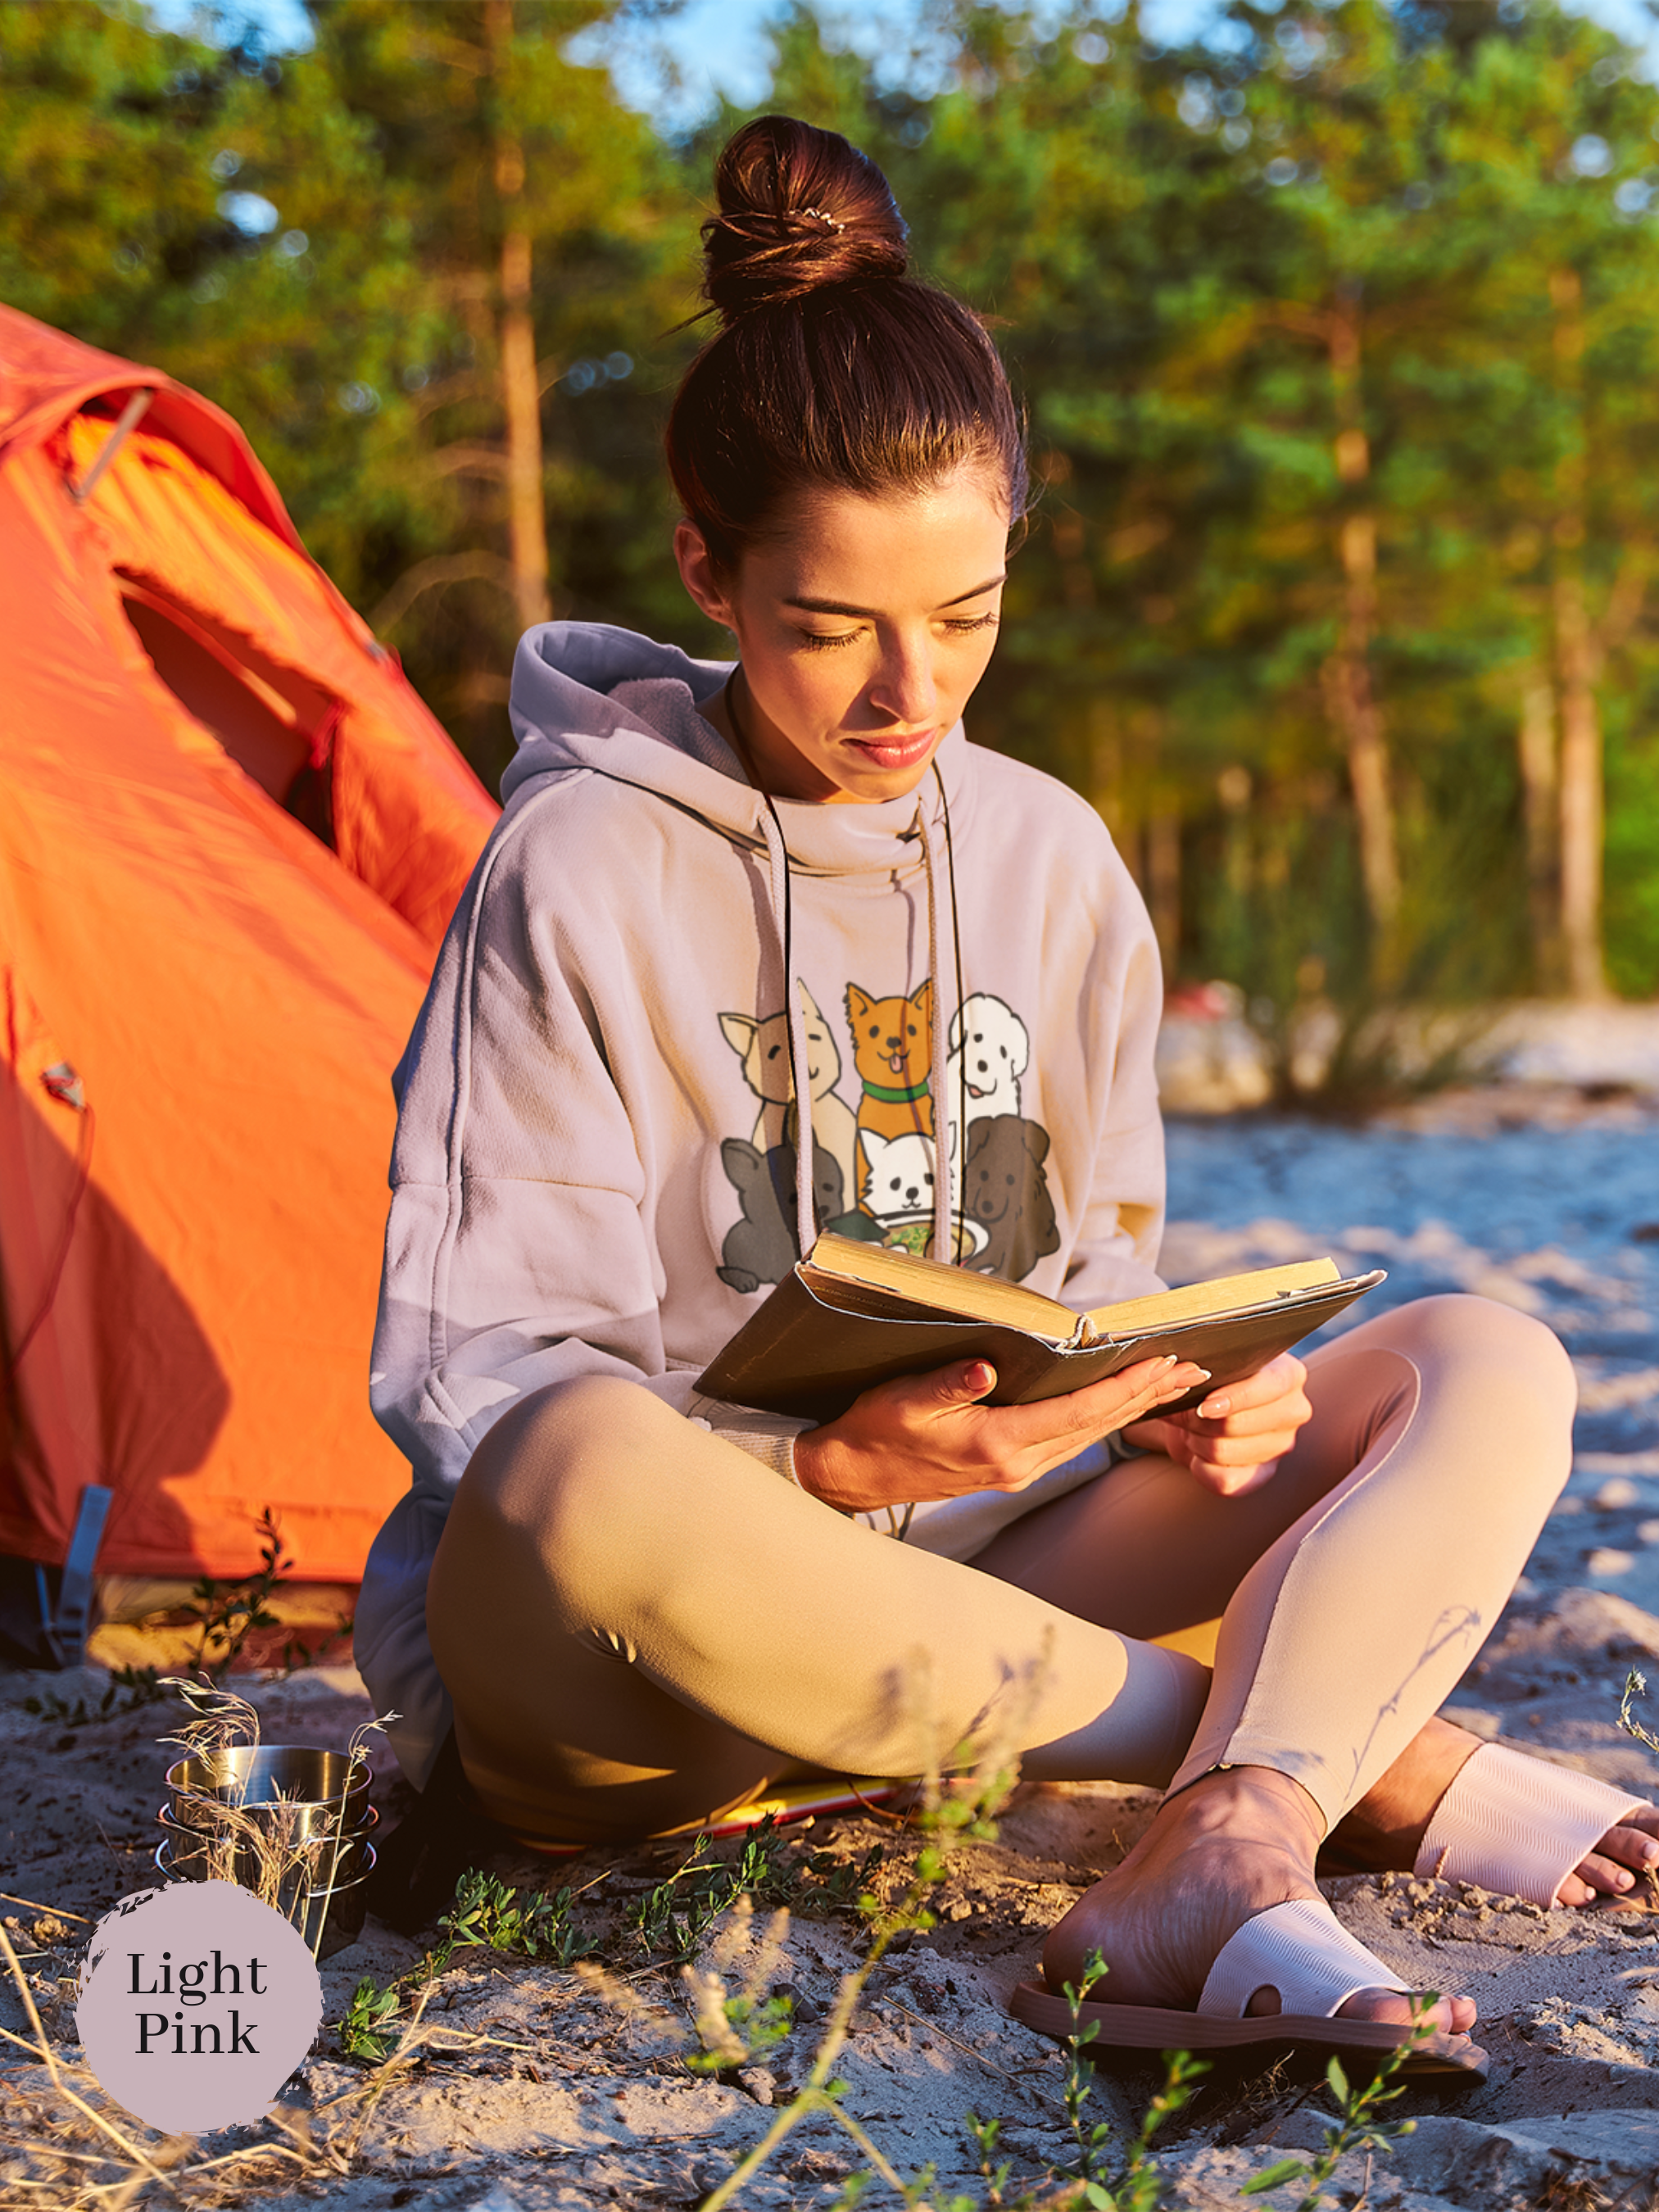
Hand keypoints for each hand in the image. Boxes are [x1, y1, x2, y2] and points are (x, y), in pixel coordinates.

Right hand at [792, 1353, 1211, 1516]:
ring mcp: (1015, 1473)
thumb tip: (986, 1366)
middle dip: (1145, 1396)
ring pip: (1089, 1438)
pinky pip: (1069, 1443)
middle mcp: (1016, 1465)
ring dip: (1130, 1409)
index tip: (1163, 1362)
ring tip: (1167, 1383)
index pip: (1080, 1412)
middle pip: (1098, 1427)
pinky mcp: (1007, 1472)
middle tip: (1190, 1368)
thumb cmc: (875, 1430)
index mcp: (998, 1445)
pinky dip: (1101, 1421)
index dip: (1126, 1387)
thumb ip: (948, 1383)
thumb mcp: (904, 1399)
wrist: (850, 1475)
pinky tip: (1116, 1406)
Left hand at [1122, 1350, 1311, 1497]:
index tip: (1204, 1406)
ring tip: (1192, 1428)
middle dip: (1197, 1420)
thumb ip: (1202, 1369)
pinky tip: (1198, 1455)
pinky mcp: (1263, 1474)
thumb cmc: (1211, 1379)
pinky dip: (1201, 1468)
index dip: (1235, 1398)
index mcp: (1288, 1374)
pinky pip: (1225, 1481)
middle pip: (1237, 1423)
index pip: (1270, 1387)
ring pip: (1223, 1451)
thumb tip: (1184, 1381)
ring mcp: (1281, 1445)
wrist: (1203, 1408)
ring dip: (1195, 1441)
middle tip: (1184, 1412)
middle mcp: (1293, 1410)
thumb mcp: (1208, 1366)